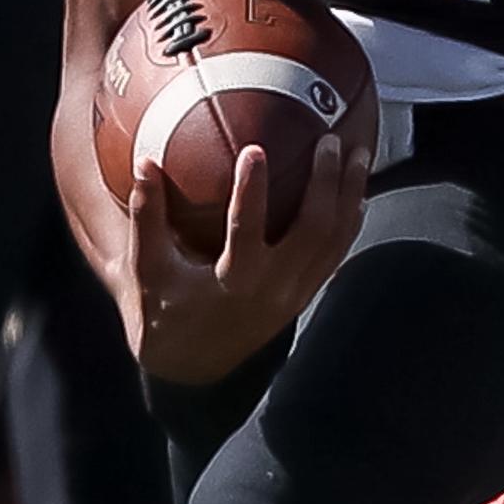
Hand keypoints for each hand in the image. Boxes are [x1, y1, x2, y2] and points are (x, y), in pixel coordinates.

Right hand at [111, 135, 369, 383]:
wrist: (191, 363)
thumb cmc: (162, 308)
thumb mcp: (147, 267)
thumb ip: (147, 217)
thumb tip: (144, 162)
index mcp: (232, 284)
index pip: (246, 232)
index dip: (252, 191)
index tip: (255, 149)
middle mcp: (272, 290)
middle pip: (313, 232)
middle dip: (326, 183)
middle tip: (329, 140)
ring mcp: (295, 294)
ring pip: (334, 240)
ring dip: (350, 195)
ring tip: (358, 154)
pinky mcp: (305, 295)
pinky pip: (336, 254)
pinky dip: (350, 221)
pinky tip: (355, 191)